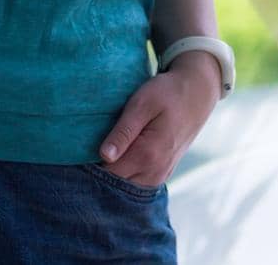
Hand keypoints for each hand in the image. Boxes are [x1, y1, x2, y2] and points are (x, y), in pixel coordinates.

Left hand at [97, 54, 220, 187]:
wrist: (197, 94)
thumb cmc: (166, 93)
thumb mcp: (142, 105)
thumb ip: (123, 132)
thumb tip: (104, 156)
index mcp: (148, 155)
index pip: (109, 173)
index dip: (91, 164)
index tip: (79, 150)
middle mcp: (155, 171)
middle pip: (117, 182)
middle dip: (100, 169)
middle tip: (86, 148)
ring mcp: (161, 174)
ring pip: (127, 184)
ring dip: (114, 171)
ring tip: (104, 148)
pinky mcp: (163, 171)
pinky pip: (138, 180)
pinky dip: (126, 172)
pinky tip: (118, 155)